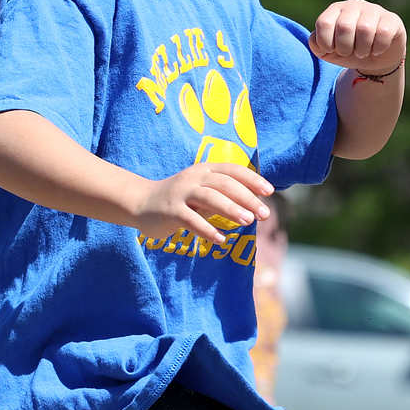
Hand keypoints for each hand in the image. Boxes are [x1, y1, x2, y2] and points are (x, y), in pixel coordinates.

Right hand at [130, 161, 271, 246]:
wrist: (140, 203)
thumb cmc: (178, 200)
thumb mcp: (201, 192)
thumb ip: (223, 196)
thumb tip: (254, 205)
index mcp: (204, 170)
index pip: (232, 170)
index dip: (252, 179)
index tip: (269, 191)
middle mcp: (193, 178)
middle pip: (225, 184)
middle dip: (247, 198)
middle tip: (264, 214)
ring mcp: (181, 193)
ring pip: (210, 198)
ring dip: (231, 209)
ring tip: (248, 221)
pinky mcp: (170, 211)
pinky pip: (191, 220)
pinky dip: (207, 230)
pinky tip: (221, 240)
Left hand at [310, 0, 406, 75]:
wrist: (375, 59)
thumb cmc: (348, 51)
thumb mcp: (328, 52)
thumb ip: (316, 44)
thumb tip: (316, 39)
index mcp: (335, 10)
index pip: (324, 23)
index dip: (326, 43)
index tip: (331, 50)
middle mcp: (354, 5)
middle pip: (345, 26)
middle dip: (344, 48)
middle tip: (349, 53)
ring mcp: (374, 10)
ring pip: (365, 29)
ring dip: (362, 49)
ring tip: (362, 52)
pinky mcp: (392, 19)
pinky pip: (384, 33)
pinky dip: (378, 48)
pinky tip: (377, 50)